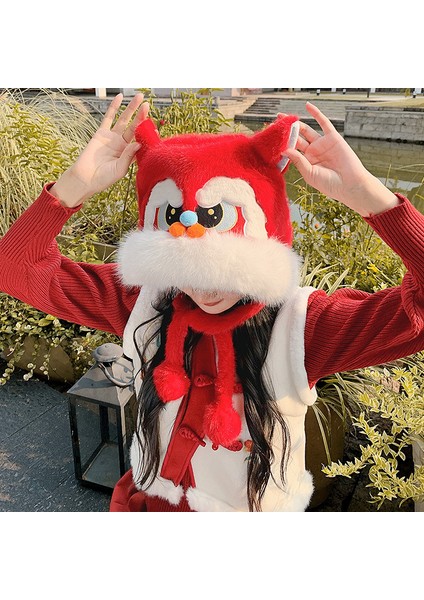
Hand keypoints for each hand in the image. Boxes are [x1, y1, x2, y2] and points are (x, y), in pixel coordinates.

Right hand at [51, 93, 148, 207]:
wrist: (85, 178)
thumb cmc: (104, 179)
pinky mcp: (101, 133)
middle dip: (141, 116)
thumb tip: (139, 143)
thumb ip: (129, 156)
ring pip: (124, 120)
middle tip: (148, 105)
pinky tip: (120, 97)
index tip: (154, 128)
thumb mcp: (119, 169)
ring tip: (139, 97)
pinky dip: (114, 107)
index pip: (142, 141)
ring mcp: (113, 138)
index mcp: (130, 154)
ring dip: (131, 108)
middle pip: (135, 127)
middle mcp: (123, 144)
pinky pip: (109, 118)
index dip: (147, 134)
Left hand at [283, 102, 398, 216]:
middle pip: (296, 138)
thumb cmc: (329, 184)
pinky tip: (307, 106)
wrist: (349, 184)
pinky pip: (323, 122)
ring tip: (283, 117)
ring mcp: (322, 143)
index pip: (291, 149)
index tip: (270, 138)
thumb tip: (283, 149)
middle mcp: (313, 151)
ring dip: (295, 123)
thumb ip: (298, 160)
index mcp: (306, 161)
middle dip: (285, 131)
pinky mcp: (332, 137)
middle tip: (273, 124)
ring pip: (306, 130)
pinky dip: (316, 113)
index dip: (282, 143)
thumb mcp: (309, 173)